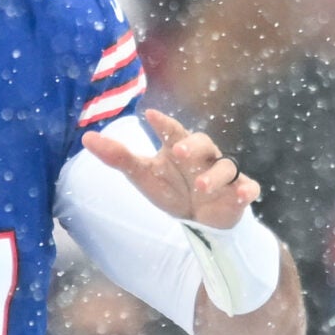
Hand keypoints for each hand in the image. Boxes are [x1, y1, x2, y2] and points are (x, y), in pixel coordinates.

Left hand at [82, 109, 260, 229]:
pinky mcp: (237, 193)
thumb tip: (86, 138)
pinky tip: (243, 194)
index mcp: (180, 147)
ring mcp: (222, 174)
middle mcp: (204, 157)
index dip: (164, 124)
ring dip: (215, 175)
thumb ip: (118, 156)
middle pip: (203, 143)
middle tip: (177, 151)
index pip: (173, 131)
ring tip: (199, 187)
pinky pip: (247, 187)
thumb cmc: (169, 187)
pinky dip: (247, 190)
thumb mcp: (142, 174)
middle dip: (192, 146)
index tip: (151, 116)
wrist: (198, 218)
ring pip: (225, 167)